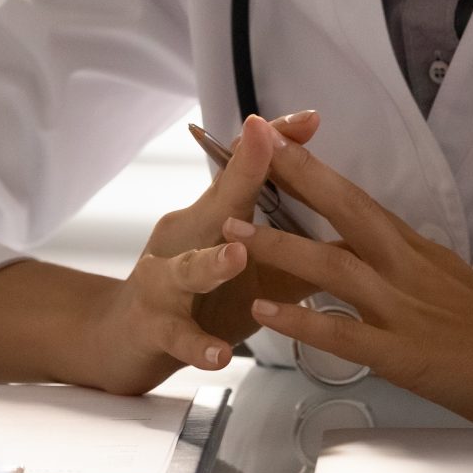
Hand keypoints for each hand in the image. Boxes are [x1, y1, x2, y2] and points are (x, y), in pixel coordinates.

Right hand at [79, 112, 322, 393]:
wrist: (121, 338)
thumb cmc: (194, 296)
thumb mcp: (243, 263)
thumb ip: (289, 243)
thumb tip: (351, 230)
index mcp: (214, 220)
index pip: (243, 170)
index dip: (274, 143)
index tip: (309, 119)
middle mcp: (186, 240)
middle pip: (214, 203)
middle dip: (242, 172)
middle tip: (265, 139)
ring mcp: (164, 283)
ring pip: (187, 269)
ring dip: (211, 262)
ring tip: (237, 256)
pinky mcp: (153, 327)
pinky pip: (176, 337)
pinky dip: (197, 345)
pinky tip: (218, 354)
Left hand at [230, 135, 472, 428]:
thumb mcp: (450, 281)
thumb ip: (407, 265)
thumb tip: (372, 250)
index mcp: (417, 249)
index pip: (356, 198)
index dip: (314, 169)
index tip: (276, 139)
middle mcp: (407, 267)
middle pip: (345, 209)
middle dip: (294, 177)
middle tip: (249, 148)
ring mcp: (404, 309)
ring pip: (333, 266)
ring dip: (280, 246)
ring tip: (233, 232)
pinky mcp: (404, 354)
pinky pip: (343, 334)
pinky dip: (302, 321)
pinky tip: (267, 313)